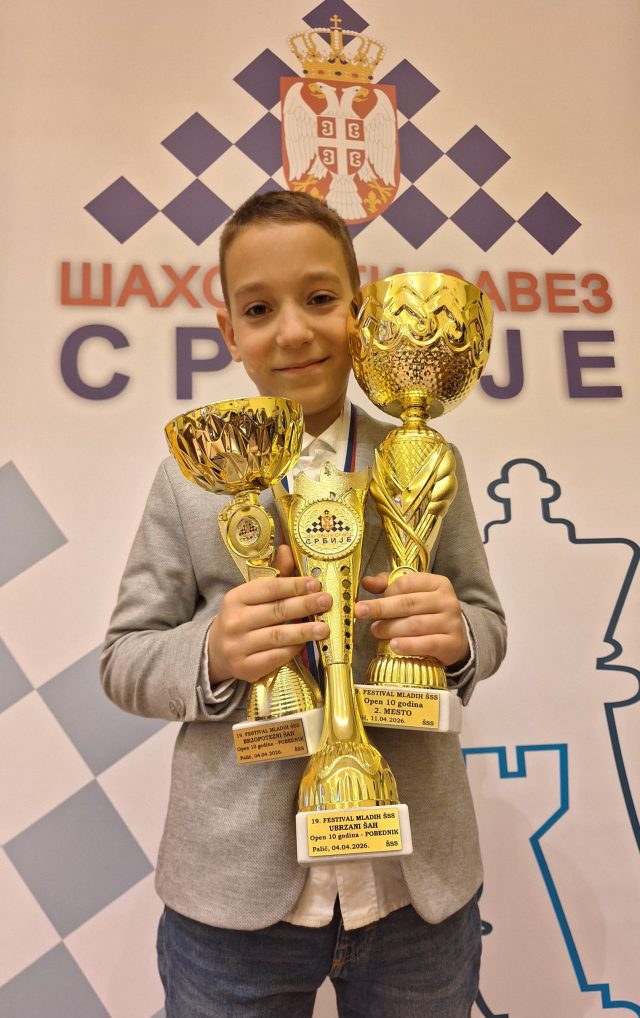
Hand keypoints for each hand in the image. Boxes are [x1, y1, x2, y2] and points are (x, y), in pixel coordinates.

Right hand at [208, 544, 331, 683]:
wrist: (217, 651)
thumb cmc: (243, 618)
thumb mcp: (253, 595)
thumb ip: (275, 576)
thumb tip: (287, 549)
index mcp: (235, 598)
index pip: (268, 589)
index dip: (294, 585)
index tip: (315, 583)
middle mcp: (234, 621)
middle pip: (276, 611)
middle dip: (304, 605)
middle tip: (327, 602)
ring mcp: (238, 646)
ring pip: (277, 636)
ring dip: (304, 631)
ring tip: (324, 628)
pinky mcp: (245, 667)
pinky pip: (275, 657)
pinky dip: (293, 650)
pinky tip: (306, 644)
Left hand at [355, 570, 468, 667]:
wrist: (456, 639)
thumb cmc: (427, 613)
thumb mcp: (412, 594)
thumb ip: (389, 585)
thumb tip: (366, 581)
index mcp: (437, 583)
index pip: (407, 582)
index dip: (387, 591)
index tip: (374, 600)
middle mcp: (447, 601)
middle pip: (408, 603)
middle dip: (381, 608)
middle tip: (360, 612)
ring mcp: (451, 622)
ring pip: (415, 624)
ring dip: (391, 628)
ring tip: (375, 631)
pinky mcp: (452, 643)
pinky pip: (427, 644)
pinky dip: (408, 645)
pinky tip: (393, 646)